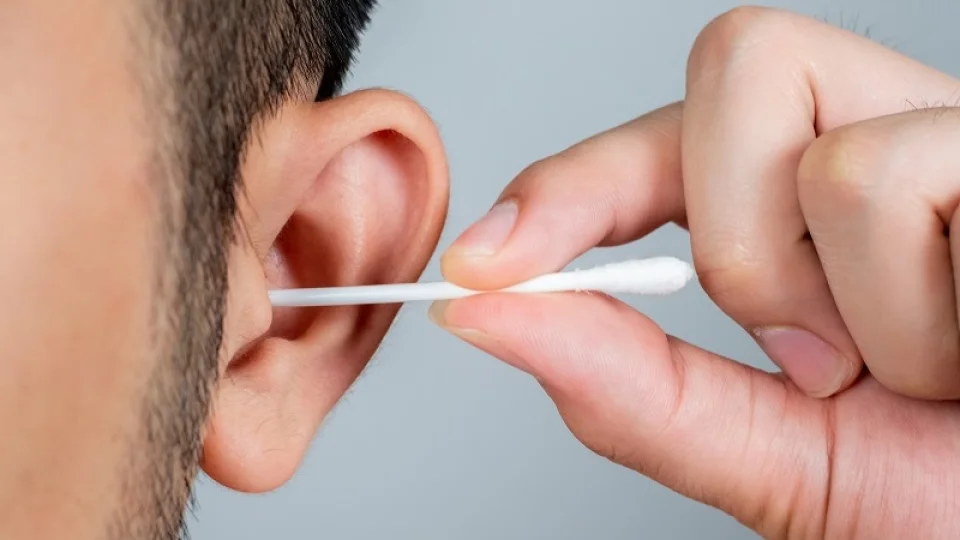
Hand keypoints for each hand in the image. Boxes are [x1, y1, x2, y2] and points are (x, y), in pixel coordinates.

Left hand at [430, 8, 959, 538]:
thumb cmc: (951, 503)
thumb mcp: (777, 461)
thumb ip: (632, 387)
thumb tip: (487, 315)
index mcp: (811, 216)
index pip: (659, 147)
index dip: (567, 191)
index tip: (483, 261)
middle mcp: (883, 147)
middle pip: (729, 73)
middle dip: (736, 236)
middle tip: (818, 349)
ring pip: (810, 147)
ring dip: (844, 302)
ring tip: (930, 367)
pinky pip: (895, 174)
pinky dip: (917, 304)